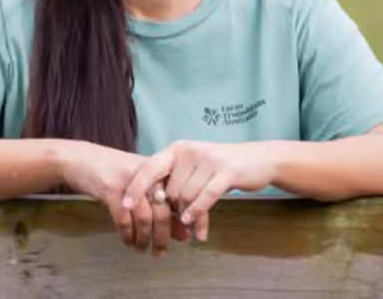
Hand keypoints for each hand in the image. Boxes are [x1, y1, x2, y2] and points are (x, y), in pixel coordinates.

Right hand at [56, 141, 181, 253]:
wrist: (77, 158)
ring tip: (141, 249)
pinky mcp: (110, 188)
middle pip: (163, 210)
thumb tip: (184, 234)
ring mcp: (128, 180)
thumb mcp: (138, 184)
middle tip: (160, 253)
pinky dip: (127, 234)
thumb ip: (160, 205)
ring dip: (144, 239)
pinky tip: (126, 241)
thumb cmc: (111, 172)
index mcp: (157, 169)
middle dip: (163, 236)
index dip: (182, 221)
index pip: (177, 199)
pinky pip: (124, 219)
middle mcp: (146, 173)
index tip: (183, 238)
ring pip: (145, 217)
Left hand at [123, 140, 276, 243]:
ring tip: (191, 227)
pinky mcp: (226, 171)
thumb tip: (152, 203)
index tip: (125, 206)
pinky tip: (198, 232)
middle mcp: (188, 151)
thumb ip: (174, 182)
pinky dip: (198, 215)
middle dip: (173, 209)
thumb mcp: (192, 169)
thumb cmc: (219, 168)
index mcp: (176, 149)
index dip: (136, 187)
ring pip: (186, 197)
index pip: (149, 168)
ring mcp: (207, 160)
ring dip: (187, 216)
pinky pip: (204, 198)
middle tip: (180, 220)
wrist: (257, 160)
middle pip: (169, 190)